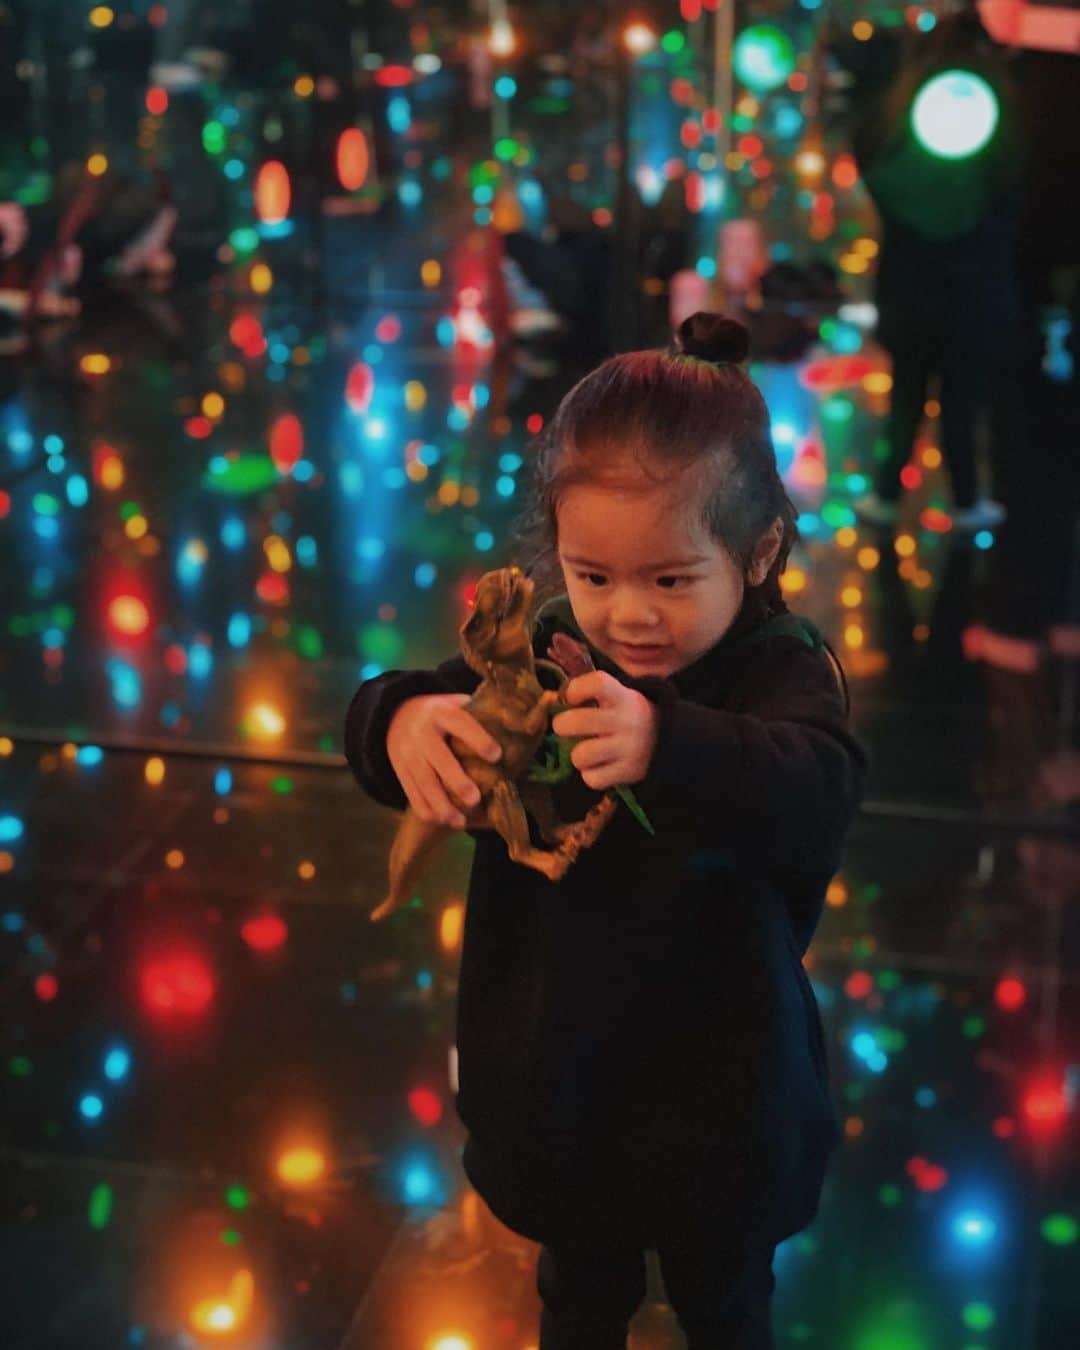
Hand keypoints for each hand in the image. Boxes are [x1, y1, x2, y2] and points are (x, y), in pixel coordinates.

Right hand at [387, 693, 501, 827]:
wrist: (397, 717)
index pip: (460, 724)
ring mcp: (409, 754)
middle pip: (438, 758)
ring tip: (461, 822)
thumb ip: (479, 718)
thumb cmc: (441, 715)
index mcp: (441, 713)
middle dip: (456, 781)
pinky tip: (444, 822)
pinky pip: (412, 794)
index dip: (478, 739)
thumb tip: (518, 736)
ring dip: (442, 805)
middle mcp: (423, 733)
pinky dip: (427, 811)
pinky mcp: (401, 772)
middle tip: (476, 799)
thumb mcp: (456, 706)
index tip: (497, 756)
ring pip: (424, 782)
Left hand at [550, 671, 659, 790]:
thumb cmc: (626, 715)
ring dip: (577, 755)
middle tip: (566, 727)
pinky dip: (591, 774)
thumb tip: (551, 699)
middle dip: (562, 724)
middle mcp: (627, 722)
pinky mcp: (629, 773)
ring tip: (586, 750)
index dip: (576, 689)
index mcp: (623, 697)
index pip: (597, 683)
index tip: (570, 697)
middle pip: (577, 721)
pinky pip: (592, 779)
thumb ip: (589, 694)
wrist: (665, 741)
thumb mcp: (617, 696)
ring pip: (580, 755)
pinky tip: (599, 766)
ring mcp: (629, 749)